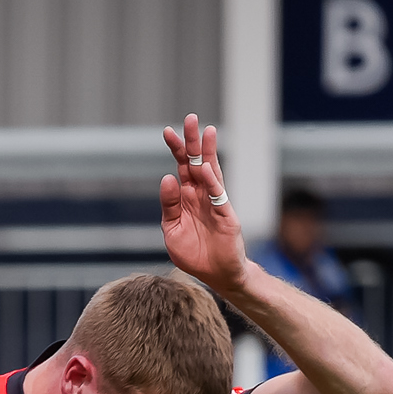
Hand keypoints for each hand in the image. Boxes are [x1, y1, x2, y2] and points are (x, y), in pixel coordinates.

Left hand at [159, 114, 249, 293]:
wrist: (217, 275)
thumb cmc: (194, 253)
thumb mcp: (172, 230)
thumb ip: (169, 206)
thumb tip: (166, 179)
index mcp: (187, 198)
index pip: (180, 168)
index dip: (175, 150)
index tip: (168, 131)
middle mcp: (201, 196)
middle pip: (196, 163)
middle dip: (193, 142)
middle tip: (191, 118)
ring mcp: (216, 204)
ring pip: (211, 172)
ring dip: (208, 152)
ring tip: (207, 131)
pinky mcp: (226, 216)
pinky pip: (218, 196)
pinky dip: (211, 181)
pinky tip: (205, 167)